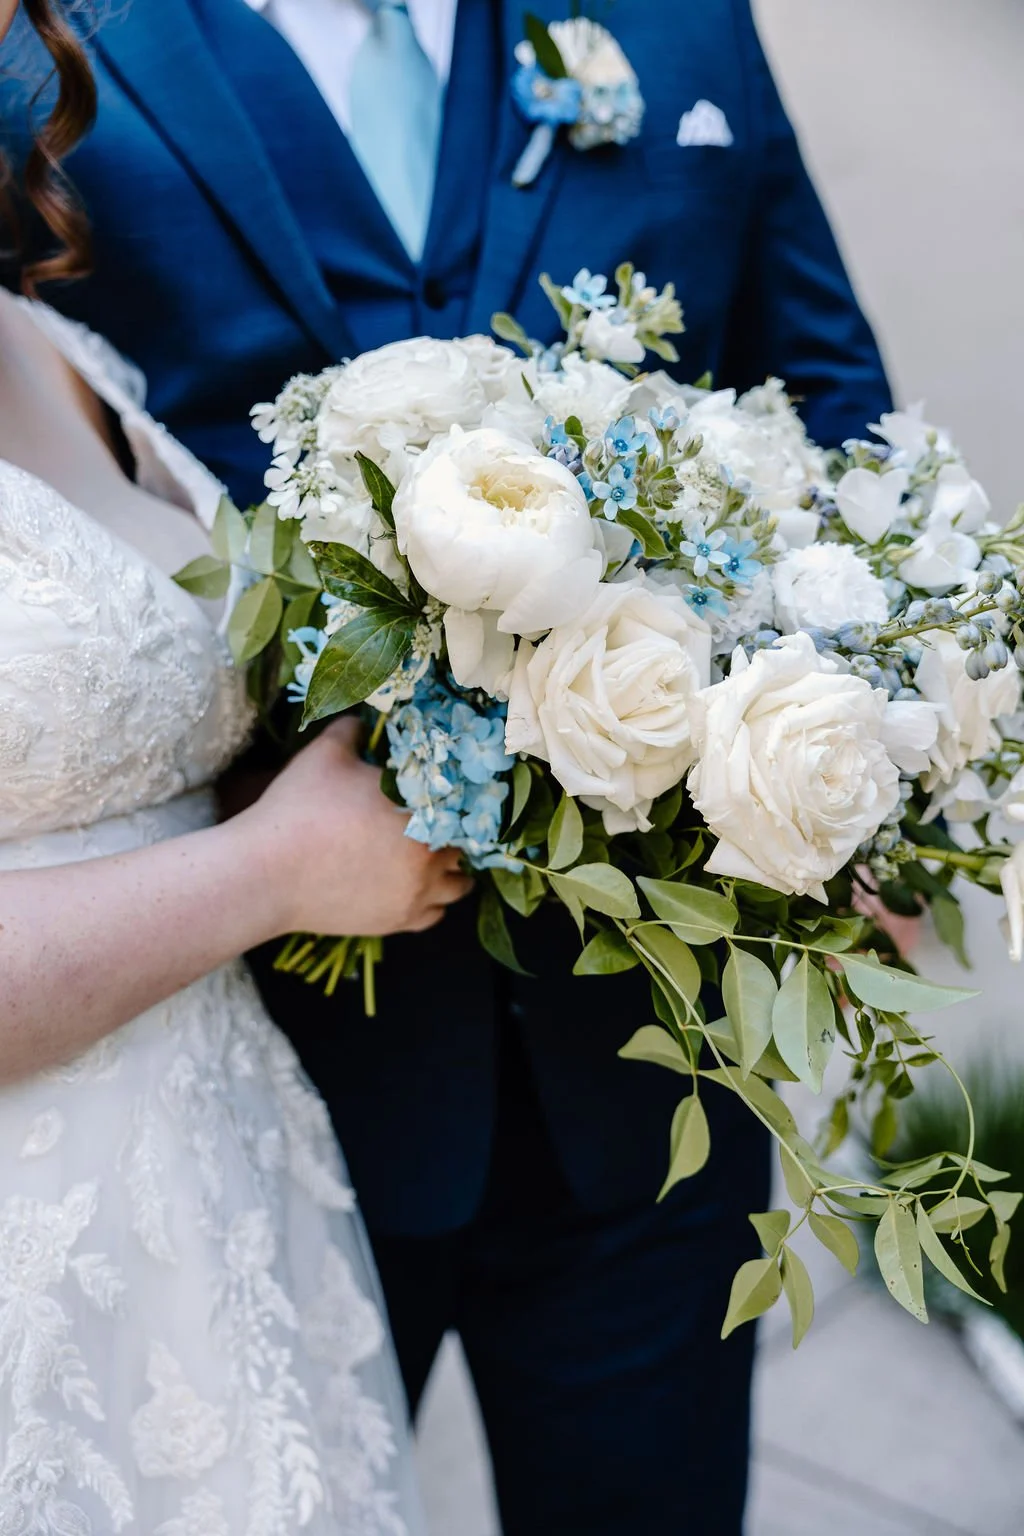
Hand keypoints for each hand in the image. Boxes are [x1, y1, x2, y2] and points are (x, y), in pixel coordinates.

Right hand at [240, 718, 472, 937]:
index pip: (461, 802)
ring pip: (458, 884)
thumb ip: (352, 730)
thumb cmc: (298, 809)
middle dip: (450, 831)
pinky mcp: (397, 922)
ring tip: (427, 855)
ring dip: (449, 869)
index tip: (439, 792)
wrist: (267, 874)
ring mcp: (416, 893)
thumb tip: (361, 718)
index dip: (453, 796)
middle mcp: (428, 855)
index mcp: (420, 809)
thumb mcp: (325, 753)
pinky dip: (432, 902)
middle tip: (430, 821)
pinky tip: (414, 885)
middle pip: (463, 843)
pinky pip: (435, 915)